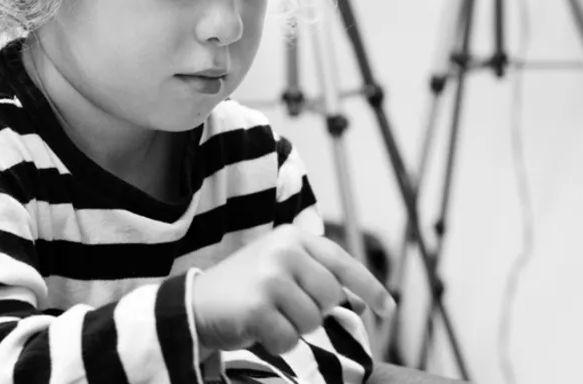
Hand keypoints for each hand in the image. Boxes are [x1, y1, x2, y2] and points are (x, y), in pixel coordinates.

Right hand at [192, 225, 395, 354]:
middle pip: (330, 297)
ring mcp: (269, 277)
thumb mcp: (282, 270)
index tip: (389, 309)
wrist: (193, 304)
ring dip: (294, 329)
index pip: (343, 263)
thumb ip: (319, 277)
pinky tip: (258, 330)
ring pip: (312, 321)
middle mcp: (283, 251)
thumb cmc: (245, 289)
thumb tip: (362, 300)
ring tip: (270, 317)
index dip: (370, 288)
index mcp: (293, 238)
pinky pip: (290, 339)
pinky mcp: (256, 306)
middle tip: (287, 309)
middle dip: (315, 312)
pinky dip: (278, 343)